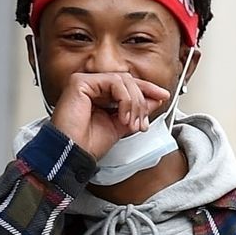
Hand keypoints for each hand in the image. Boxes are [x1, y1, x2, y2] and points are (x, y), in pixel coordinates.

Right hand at [50, 70, 170, 158]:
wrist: (73, 154)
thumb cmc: (88, 144)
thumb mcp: (121, 126)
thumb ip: (136, 111)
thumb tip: (155, 99)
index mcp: (100, 94)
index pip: (127, 85)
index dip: (147, 89)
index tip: (162, 96)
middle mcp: (92, 86)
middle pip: (128, 81)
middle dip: (141, 102)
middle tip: (141, 123)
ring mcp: (86, 82)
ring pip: (123, 80)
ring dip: (134, 103)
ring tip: (131, 123)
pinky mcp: (80, 82)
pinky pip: (114, 82)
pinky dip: (125, 99)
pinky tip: (122, 116)